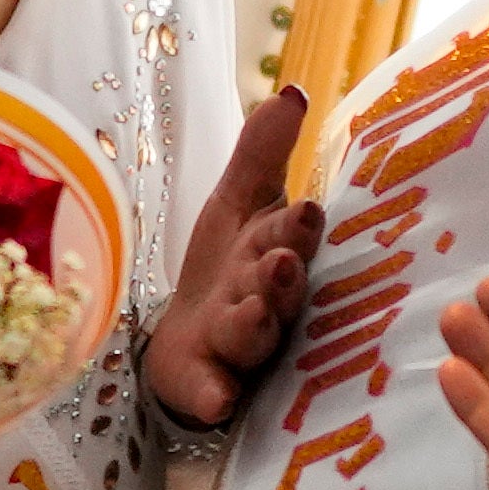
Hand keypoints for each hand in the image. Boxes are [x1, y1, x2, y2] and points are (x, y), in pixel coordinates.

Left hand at [143, 80, 322, 434]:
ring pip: (251, 336)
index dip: (295, 227)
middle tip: (281, 262)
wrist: (185, 343)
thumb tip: (293, 90)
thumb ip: (261, 152)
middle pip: (276, 288)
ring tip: (248, 311)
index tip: (303, 210)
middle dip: (279, 276)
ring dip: (253, 324)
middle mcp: (266, 301)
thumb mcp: (237, 202)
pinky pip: (213, 391)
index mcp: (274, 252)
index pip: (287, 235)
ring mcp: (239, 346)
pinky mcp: (209, 383)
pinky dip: (214, 395)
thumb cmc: (227, 267)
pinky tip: (217, 399)